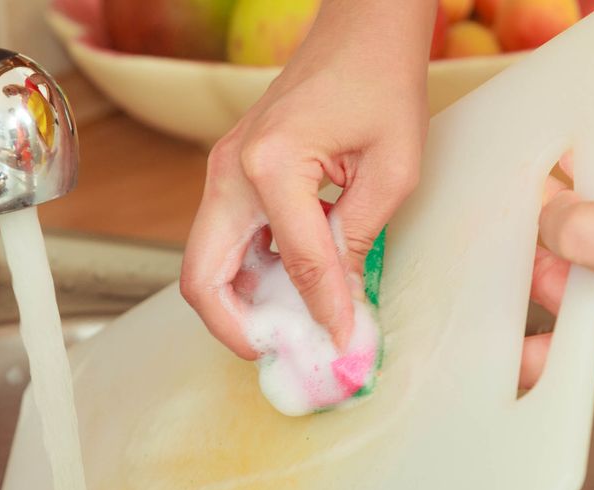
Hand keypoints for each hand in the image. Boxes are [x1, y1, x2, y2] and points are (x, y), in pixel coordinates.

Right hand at [180, 2, 432, 358]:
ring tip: (289, 328)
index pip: (296, 266)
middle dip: (237, 328)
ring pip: (206, 262)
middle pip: (202, 277)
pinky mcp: (232, 173)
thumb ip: (357, 241)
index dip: (322, 314)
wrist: (360, 30)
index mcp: (271, 164)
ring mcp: (223, 170)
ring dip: (240, 304)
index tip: (343, 346)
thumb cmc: (381, 82)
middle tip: (280, 353)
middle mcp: (231, 170)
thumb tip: (340, 304)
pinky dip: (247, 274)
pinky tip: (288, 288)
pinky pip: (224, 240)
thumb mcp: (391, 170)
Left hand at [521, 155, 593, 387]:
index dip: (506, 343)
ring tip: (545, 192)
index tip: (482, 327)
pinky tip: (590, 171)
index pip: (538, 362)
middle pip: (565, 298)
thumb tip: (550, 212)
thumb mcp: (588, 235)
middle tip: (515, 232)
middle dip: (542, 260)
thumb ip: (553, 226)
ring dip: (575, 223)